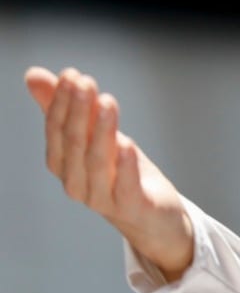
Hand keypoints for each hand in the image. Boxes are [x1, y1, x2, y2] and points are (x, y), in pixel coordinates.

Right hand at [25, 66, 193, 280]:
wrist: (152, 217)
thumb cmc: (121, 173)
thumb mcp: (96, 137)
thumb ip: (67, 108)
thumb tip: (34, 75)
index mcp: (64, 164)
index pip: (57, 130)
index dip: (62, 102)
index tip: (72, 74)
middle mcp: (76, 182)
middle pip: (74, 143)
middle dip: (78, 110)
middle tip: (86, 83)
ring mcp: (102, 198)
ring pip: (95, 162)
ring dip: (101, 130)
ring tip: (107, 103)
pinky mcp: (131, 206)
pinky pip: (124, 186)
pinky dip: (124, 165)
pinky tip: (127, 143)